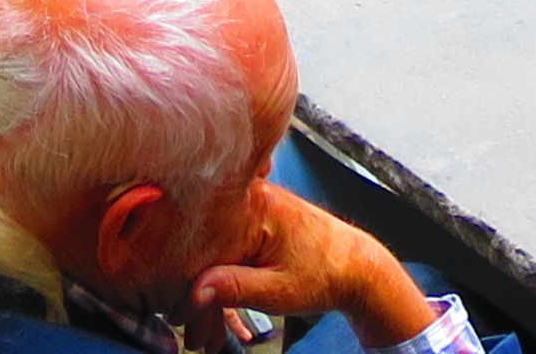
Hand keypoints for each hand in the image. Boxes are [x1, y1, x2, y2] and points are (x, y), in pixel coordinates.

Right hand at [185, 182, 435, 350]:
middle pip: (205, 252)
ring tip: (208, 336)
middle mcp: (247, 198)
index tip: (179, 319)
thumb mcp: (278, 291)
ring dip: (208, 297)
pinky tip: (222, 317)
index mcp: (253, 207)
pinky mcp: (252, 220)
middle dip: (197, 299)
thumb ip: (235, 288)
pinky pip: (226, 253)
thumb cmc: (324, 275)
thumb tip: (194, 291)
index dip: (187, 287)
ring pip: (213, 256)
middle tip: (195, 337)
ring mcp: (249, 207)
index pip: (203, 247)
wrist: (356, 266)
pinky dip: (223, 284)